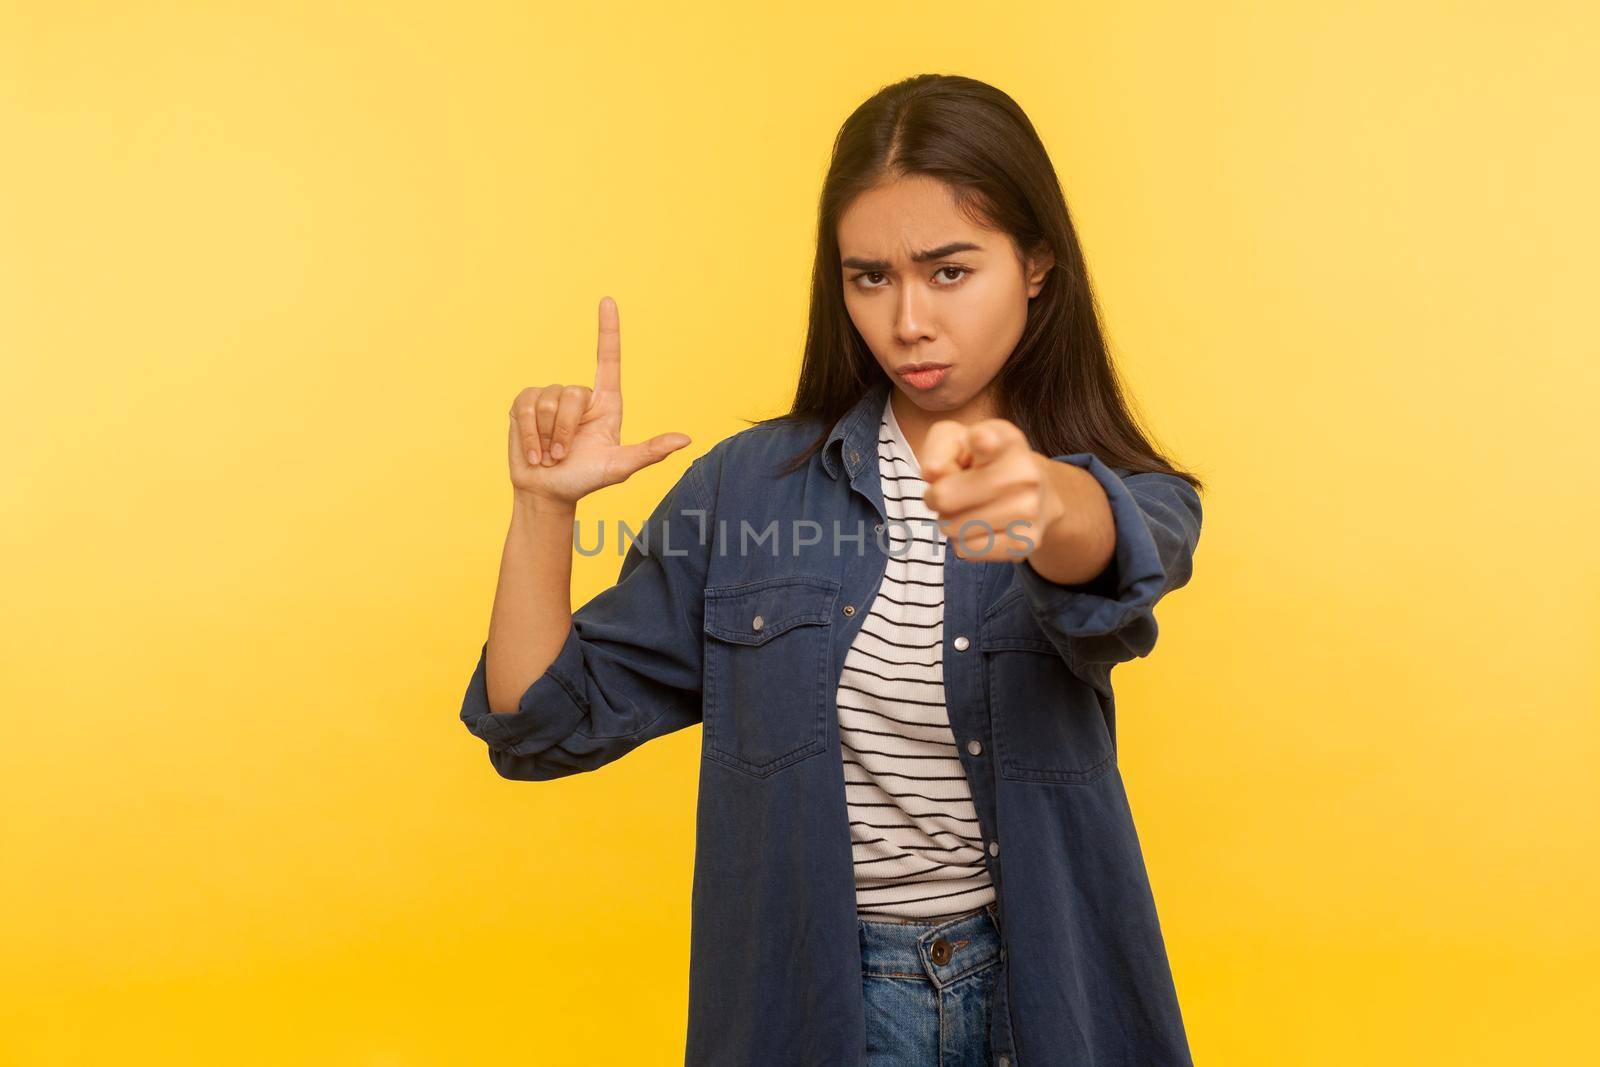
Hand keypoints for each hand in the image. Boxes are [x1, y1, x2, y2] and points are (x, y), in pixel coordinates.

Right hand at [507, 296, 691, 505]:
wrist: (548, 492)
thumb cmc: (586, 479)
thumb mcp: (620, 467)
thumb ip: (650, 452)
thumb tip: (686, 439)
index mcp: (606, 403)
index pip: (608, 359)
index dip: (608, 330)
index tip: (608, 301)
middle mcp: (579, 396)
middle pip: (571, 394)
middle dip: (564, 431)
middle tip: (564, 456)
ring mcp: (550, 397)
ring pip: (546, 402)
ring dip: (547, 437)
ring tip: (550, 456)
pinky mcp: (524, 404)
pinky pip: (524, 408)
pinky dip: (529, 436)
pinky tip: (534, 454)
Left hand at [920, 418, 1063, 561]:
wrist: (1036, 492)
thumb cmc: (983, 462)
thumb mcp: (956, 440)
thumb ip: (938, 449)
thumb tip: (934, 473)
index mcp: (1006, 440)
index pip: (989, 441)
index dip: (982, 442)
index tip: (981, 441)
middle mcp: (1024, 472)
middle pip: (944, 496)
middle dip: (935, 496)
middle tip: (951, 490)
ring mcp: (1028, 509)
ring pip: (952, 527)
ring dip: (950, 521)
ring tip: (970, 507)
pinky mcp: (1025, 542)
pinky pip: (967, 550)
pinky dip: (964, 541)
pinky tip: (980, 527)